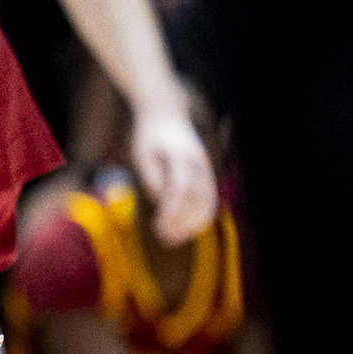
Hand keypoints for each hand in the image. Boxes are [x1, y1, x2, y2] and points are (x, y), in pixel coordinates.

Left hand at [131, 104, 216, 243]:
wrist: (166, 114)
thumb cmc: (149, 136)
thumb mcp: (142, 155)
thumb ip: (152, 177)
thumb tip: (160, 200)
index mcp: (181, 158)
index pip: (180, 191)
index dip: (171, 213)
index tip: (158, 228)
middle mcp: (199, 164)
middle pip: (197, 200)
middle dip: (181, 223)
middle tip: (163, 239)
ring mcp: (206, 169)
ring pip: (207, 202)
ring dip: (192, 224)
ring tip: (172, 239)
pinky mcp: (206, 174)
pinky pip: (210, 199)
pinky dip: (200, 217)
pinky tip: (185, 229)